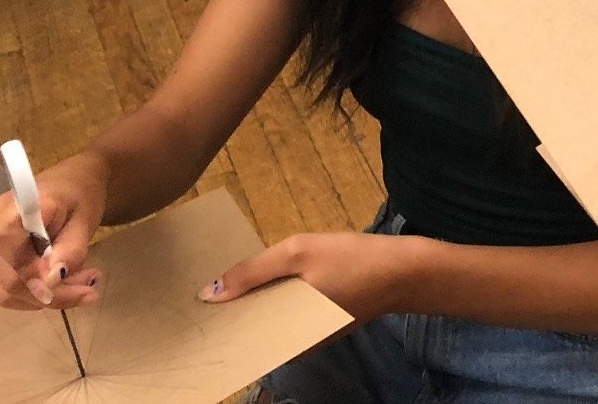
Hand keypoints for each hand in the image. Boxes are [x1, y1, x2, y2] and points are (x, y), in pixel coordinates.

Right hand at [0, 153, 106, 311]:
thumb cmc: (79, 193)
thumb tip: (52, 280)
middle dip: (51, 294)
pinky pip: (8, 283)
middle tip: (90, 289)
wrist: (71, 179)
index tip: (81, 292)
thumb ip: (70, 249)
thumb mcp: (85, 219)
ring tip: (83, 282)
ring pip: (6, 290)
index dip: (39, 288)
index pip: (10, 269)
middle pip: (7, 285)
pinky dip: (37, 288)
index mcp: (10, 217)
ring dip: (46, 294)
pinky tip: (65, 279)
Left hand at [203, 230, 413, 325]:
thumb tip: (209, 294)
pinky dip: (276, 303)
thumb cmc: (352, 260)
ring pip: (269, 322)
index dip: (216, 318)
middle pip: (252, 328)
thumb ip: (254, 271)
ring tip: (234, 280)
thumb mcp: (299, 252)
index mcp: (283, 336)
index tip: (192, 302)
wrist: (405, 271)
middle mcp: (292, 346)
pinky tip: (271, 282)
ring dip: (254, 303)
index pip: (237, 335)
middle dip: (233, 309)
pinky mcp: (320, 327)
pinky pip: (287, 318)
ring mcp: (308, 338)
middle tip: (210, 283)